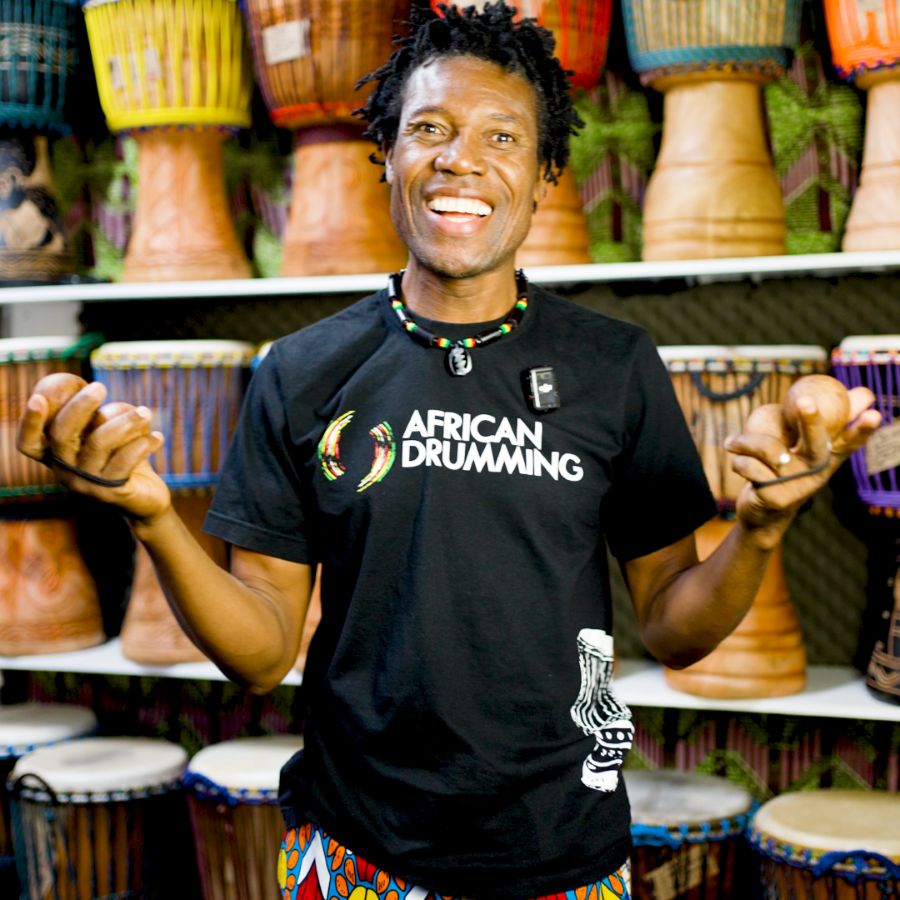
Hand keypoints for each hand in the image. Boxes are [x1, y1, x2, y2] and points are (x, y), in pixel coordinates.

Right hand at [17, 372, 170, 522]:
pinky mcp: (111, 492)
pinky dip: (142, 443)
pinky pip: (125, 460)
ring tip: (145, 412)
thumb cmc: (123, 456)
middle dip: (79, 406)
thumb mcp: (107, 433)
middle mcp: (66, 470)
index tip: (38, 398)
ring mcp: (87, 483)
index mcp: (57, 455)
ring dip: (124, 421)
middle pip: (61, 435)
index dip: (29, 422)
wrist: (146, 499)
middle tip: (100, 387)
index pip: (29, 442)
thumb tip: (95, 390)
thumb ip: (98, 414)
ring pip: (99, 443)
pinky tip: (156, 437)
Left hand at [723, 384, 880, 545]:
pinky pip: (750, 466)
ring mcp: (798, 486)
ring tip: (732, 442)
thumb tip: (860, 394)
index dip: (861, 429)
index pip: (850, 441)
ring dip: (745, 441)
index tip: (874, 414)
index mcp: (826, 457)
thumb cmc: (783, 471)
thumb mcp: (801, 449)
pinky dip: (738, 460)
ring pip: (770, 449)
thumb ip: (817, 422)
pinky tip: (736, 462)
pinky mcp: (776, 498)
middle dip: (811, 421)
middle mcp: (817, 472)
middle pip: (817, 443)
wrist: (762, 513)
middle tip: (804, 401)